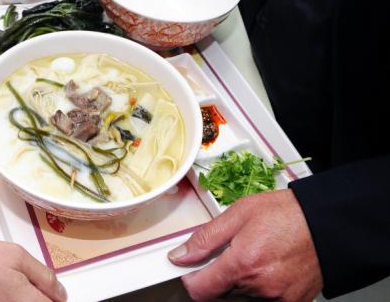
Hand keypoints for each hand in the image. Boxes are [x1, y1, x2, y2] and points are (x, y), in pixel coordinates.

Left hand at [168, 189, 322, 300]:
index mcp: (243, 262)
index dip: (191, 280)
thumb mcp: (238, 214)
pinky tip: (266, 270)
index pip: (200, 290)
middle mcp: (259, 286)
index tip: (191, 270)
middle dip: (217, 276)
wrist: (326, 223)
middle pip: (220, 293)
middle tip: (231, 254)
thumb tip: (180, 255)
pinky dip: (257, 289)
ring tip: (253, 258)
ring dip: (238, 283)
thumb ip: (205, 238)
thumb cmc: (287, 214)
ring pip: (239, 298)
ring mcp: (277, 298)